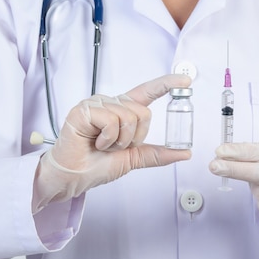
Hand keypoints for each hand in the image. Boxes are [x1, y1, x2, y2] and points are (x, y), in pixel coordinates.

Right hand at [32, 74, 191, 212]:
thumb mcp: (133, 158)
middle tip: (114, 147)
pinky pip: (111, 121)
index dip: (166, 84)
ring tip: (102, 145)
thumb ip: (156, 153)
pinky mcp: (84, 110)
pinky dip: (107, 139)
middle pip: (142, 112)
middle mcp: (110, 103)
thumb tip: (184, 153)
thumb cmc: (96, 165)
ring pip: (128, 117)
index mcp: (122, 110)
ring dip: (119, 141)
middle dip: (134, 137)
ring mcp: (96, 104)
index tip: (185, 81)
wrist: (74, 177)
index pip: (146, 92)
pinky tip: (95, 142)